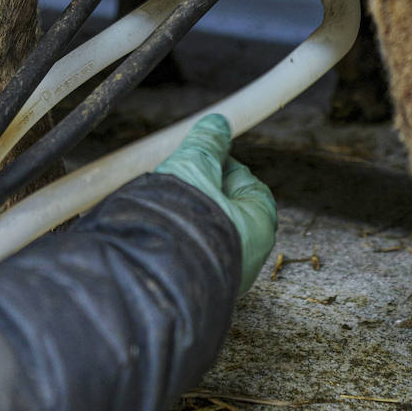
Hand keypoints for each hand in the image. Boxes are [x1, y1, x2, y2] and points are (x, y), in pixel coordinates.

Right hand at [156, 114, 276, 294]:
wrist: (151, 279)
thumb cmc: (184, 223)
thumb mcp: (194, 168)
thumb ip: (206, 144)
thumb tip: (217, 124)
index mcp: (259, 225)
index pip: (249, 184)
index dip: (223, 165)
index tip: (202, 156)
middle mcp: (245, 256)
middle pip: (226, 207)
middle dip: (200, 189)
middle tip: (176, 177)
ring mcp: (220, 274)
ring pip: (204, 230)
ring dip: (184, 213)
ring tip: (159, 202)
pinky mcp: (194, 286)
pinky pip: (187, 251)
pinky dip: (173, 236)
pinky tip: (153, 226)